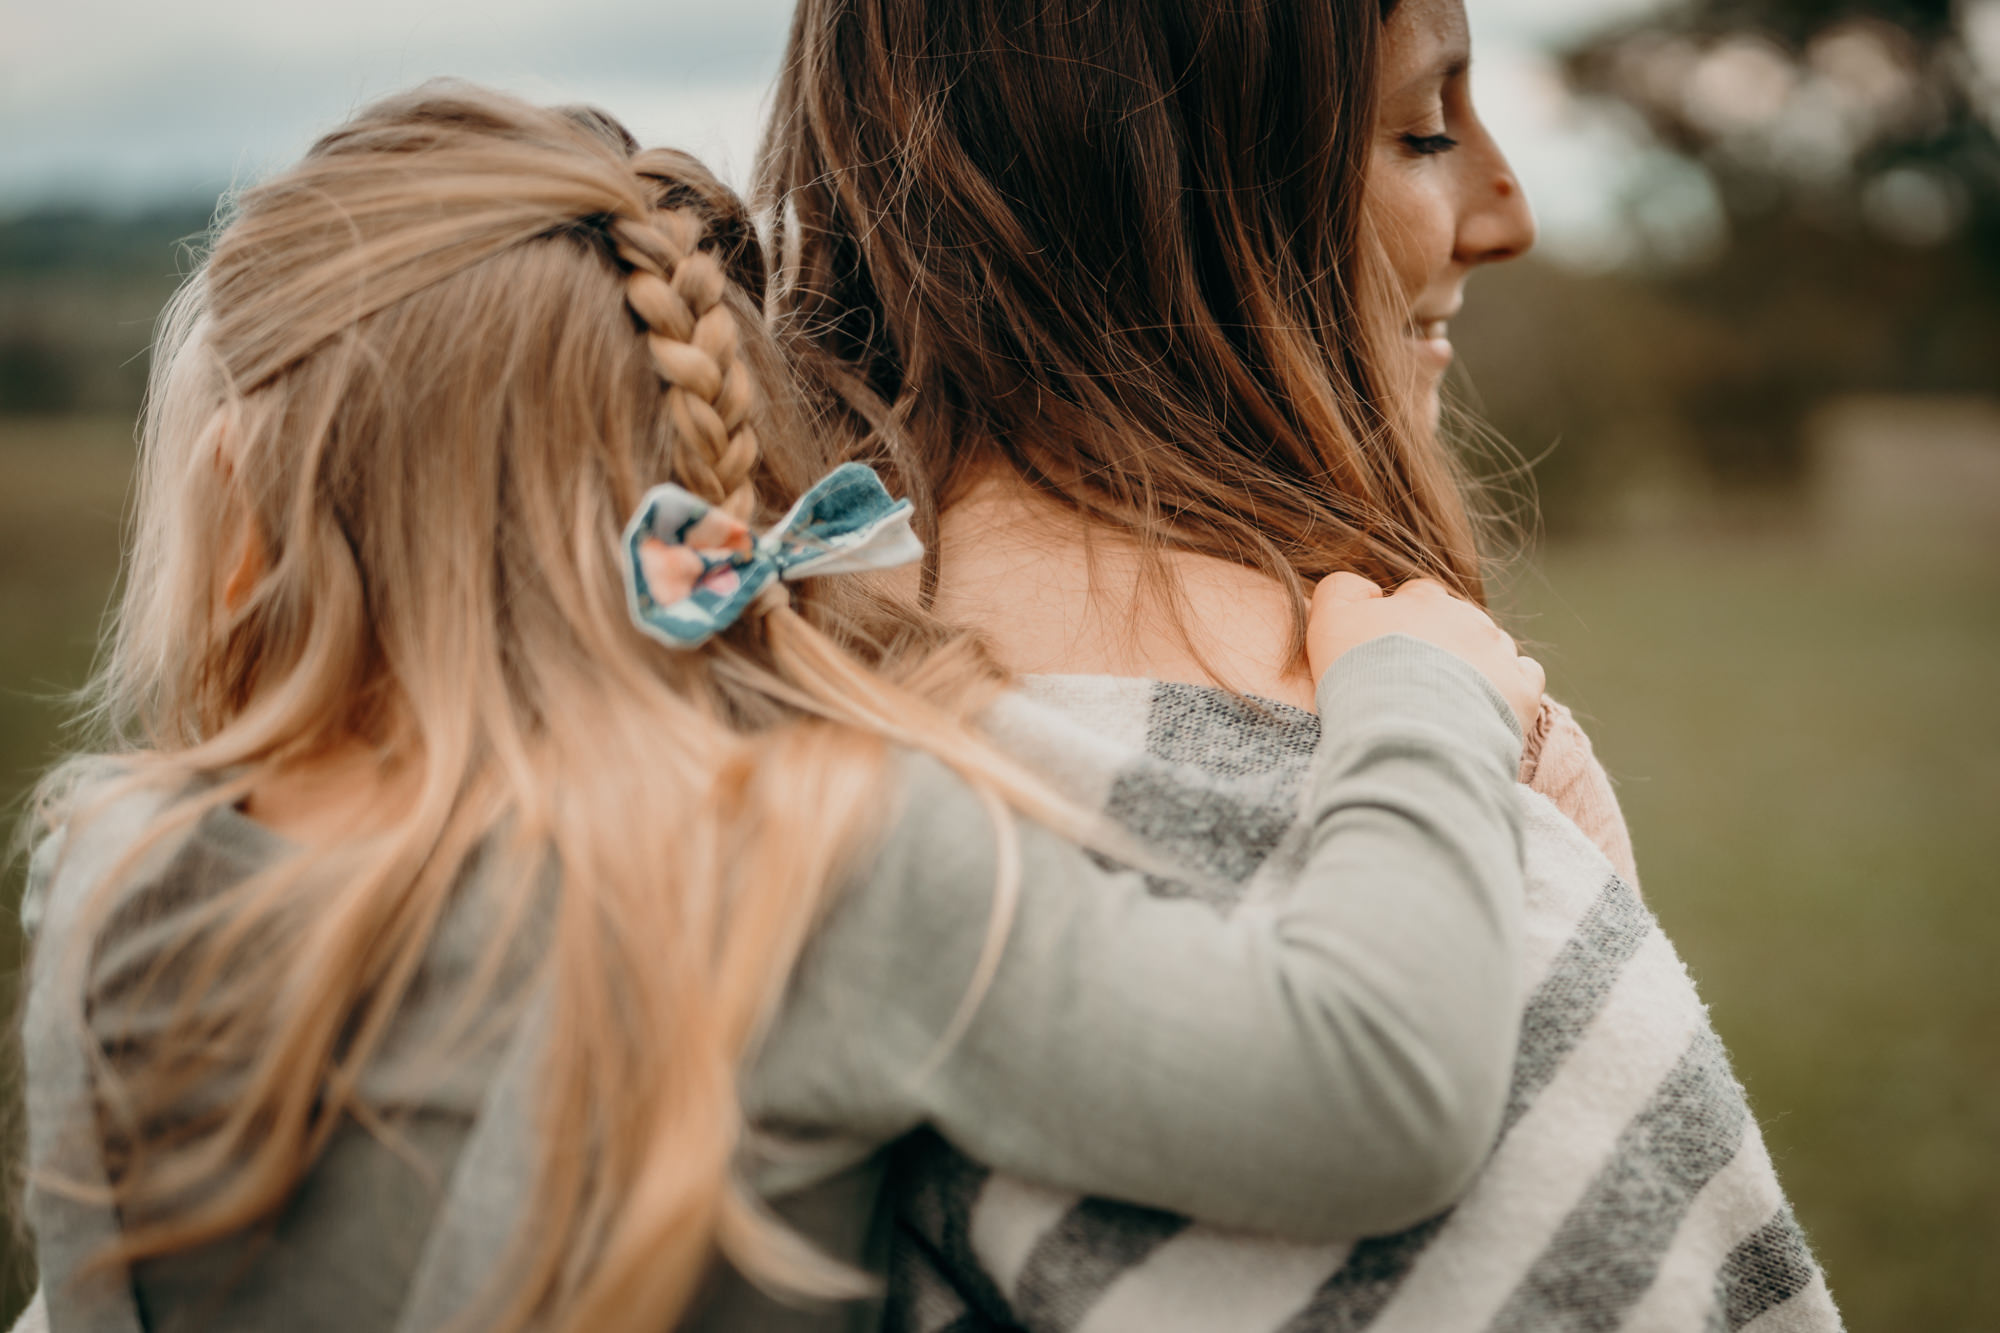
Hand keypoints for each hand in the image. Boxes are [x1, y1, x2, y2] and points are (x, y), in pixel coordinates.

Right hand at [1307, 574, 1545, 734]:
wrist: (1407, 735)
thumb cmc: (1362, 677)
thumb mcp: (1328, 622)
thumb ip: (1341, 590)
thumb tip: (1364, 587)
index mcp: (1423, 599)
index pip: (1418, 595)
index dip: (1402, 622)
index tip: (1387, 653)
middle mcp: (1466, 617)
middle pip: (1457, 621)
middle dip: (1441, 644)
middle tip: (1414, 682)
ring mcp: (1498, 652)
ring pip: (1492, 647)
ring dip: (1475, 666)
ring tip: (1448, 703)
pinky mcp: (1523, 689)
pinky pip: (1524, 677)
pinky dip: (1509, 689)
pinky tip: (1485, 709)